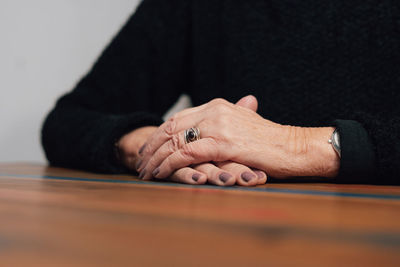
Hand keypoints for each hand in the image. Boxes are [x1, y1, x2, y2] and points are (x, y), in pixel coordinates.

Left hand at [118, 96, 267, 185]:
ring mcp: (218, 126)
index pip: (178, 118)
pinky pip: (186, 154)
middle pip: (171, 127)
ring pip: (174, 141)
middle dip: (151, 146)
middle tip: (139, 161)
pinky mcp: (223, 144)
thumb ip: (228, 120)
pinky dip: (169, 164)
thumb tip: (218, 119)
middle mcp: (214, 112)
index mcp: (217, 106)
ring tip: (144, 171)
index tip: (148, 147)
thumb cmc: (271, 140)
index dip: (159, 133)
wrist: (294, 147)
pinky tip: (160, 173)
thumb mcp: (246, 124)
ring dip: (156, 157)